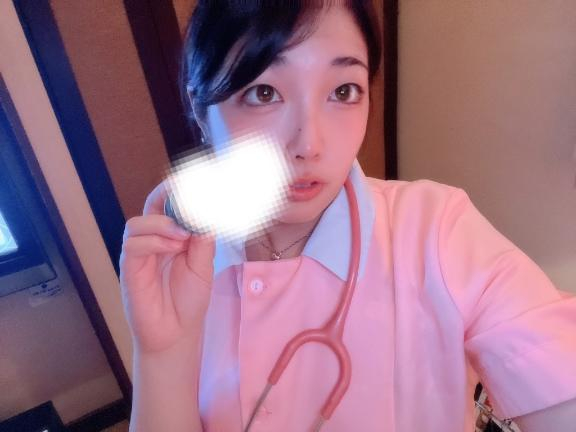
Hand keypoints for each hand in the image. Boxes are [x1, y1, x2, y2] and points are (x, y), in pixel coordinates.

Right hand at [119, 180, 215, 354]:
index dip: (177, 191)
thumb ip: (203, 240)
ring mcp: (139, 255)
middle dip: (165, 195)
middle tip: (184, 192)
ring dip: (162, 223)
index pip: (169, 206)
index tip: (196, 179)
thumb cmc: (189, 299)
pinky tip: (172, 247)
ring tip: (183, 235)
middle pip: (150, 207)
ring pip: (137, 223)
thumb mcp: (203, 265)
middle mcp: (152, 241)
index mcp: (171, 237)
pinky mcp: (130, 269)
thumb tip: (207, 212)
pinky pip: (134, 245)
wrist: (177, 333)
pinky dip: (154, 241)